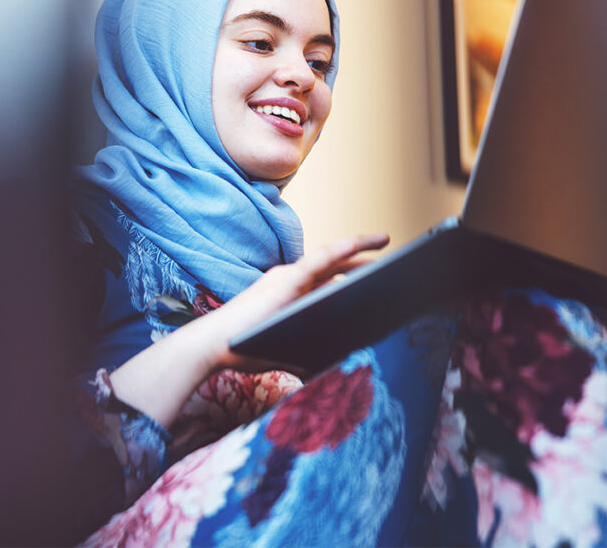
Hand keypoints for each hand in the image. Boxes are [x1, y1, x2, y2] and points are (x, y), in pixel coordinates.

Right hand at [199, 233, 390, 371]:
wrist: (215, 346)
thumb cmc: (243, 350)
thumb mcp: (286, 352)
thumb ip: (305, 354)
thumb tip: (329, 365)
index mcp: (291, 293)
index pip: (328, 278)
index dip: (353, 272)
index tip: (377, 274)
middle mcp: (291, 279)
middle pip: (335, 265)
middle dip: (363, 260)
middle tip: (390, 255)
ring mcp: (289, 277)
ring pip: (332, 257)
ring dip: (360, 249)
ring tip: (385, 242)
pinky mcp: (287, 280)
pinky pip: (319, 260)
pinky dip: (340, 251)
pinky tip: (360, 244)